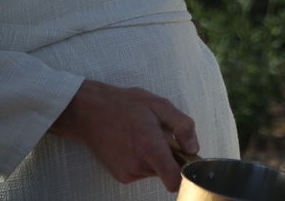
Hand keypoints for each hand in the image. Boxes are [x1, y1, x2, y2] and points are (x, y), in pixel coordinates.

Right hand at [49, 79, 198, 191]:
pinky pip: (144, 171)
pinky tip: (136, 143)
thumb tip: (193, 148)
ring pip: (156, 170)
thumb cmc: (126, 105)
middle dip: (171, 155)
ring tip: (145, 136)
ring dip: (158, 156)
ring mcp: (128, 173)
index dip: (186, 172)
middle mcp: (138, 166)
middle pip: (169, 171)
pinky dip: (146, 159)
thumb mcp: (161, 105)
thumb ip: (183, 126)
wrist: (91, 112)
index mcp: (150, 147)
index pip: (173, 179)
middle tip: (161, 135)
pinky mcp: (121, 176)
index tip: (189, 159)